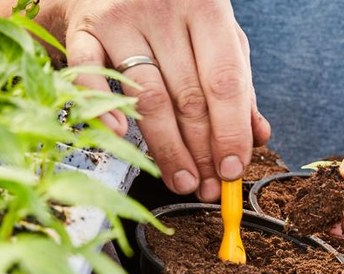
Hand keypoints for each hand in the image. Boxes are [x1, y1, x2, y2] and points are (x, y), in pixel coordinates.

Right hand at [62, 0, 270, 200]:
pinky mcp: (84, 31)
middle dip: (201, 151)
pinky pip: (90, 75)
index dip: (230, 131)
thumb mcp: (215, 39)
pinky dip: (104, 108)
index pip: (224, 81)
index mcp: (206, 7)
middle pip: (188, 97)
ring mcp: (120, 20)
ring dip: (167, 150)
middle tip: (208, 186)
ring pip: (148, 98)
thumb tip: (258, 136)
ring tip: (181, 181)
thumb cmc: (173, 17)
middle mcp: (163, 10)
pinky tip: (120, 136)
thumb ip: (238, 85)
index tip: (233, 169)